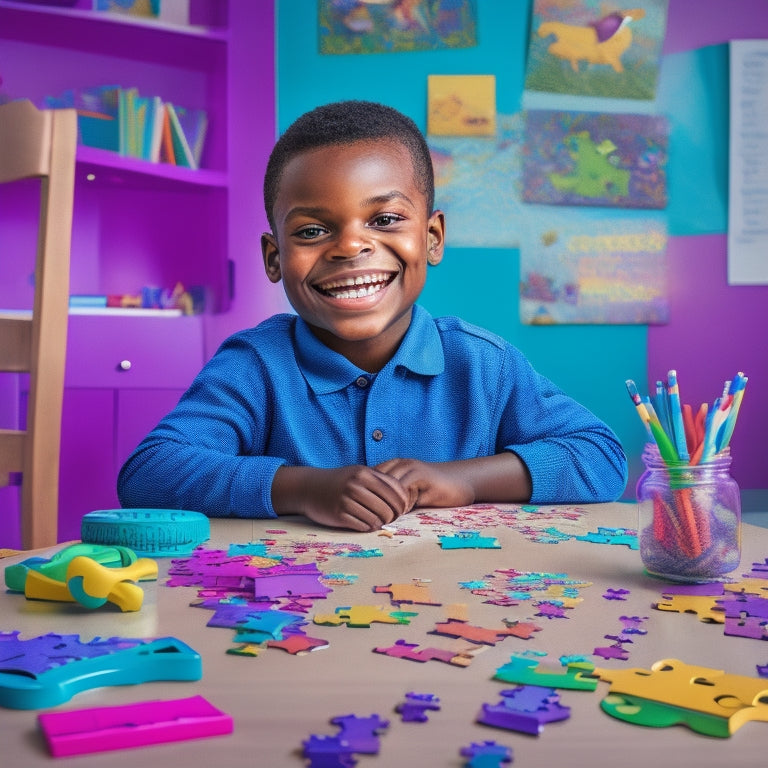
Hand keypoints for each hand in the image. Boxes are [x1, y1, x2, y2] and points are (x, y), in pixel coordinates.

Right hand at [272, 465, 413, 531]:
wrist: (309, 488)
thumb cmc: (339, 481)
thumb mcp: (359, 473)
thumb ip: (380, 481)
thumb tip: (405, 497)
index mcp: (365, 473)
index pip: (396, 491)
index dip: (403, 503)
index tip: (402, 509)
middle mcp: (356, 485)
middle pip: (389, 508)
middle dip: (393, 516)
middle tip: (391, 518)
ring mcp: (346, 500)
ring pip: (377, 519)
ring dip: (380, 523)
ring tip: (378, 521)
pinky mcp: (339, 515)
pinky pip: (363, 526)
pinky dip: (368, 527)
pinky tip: (366, 523)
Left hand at [375, 458, 474, 509]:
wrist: (460, 484)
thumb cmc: (433, 491)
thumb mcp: (408, 493)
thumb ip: (392, 498)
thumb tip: (372, 514)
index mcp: (393, 465)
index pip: (369, 478)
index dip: (366, 494)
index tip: (365, 511)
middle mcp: (399, 463)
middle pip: (375, 481)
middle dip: (373, 499)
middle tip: (374, 517)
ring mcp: (410, 468)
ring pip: (388, 485)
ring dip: (385, 503)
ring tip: (386, 518)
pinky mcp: (421, 475)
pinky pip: (403, 490)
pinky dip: (399, 504)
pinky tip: (401, 514)